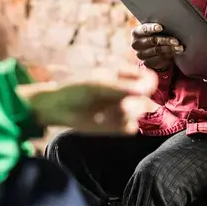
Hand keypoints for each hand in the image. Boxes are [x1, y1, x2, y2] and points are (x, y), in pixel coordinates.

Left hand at [19, 68, 158, 134]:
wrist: (59, 108)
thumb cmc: (76, 89)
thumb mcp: (97, 85)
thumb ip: (120, 88)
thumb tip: (143, 91)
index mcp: (123, 77)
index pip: (148, 78)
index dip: (147, 83)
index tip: (140, 87)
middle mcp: (126, 93)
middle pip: (146, 98)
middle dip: (135, 102)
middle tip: (121, 105)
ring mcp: (122, 109)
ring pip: (139, 113)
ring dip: (126, 114)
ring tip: (105, 113)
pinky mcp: (117, 125)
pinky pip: (130, 128)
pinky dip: (121, 126)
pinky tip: (104, 122)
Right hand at [131, 23, 183, 70]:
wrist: (150, 50)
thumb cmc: (154, 35)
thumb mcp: (153, 30)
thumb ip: (158, 27)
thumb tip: (171, 23)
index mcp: (136, 33)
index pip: (144, 29)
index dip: (152, 28)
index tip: (161, 27)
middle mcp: (136, 44)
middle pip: (152, 40)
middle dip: (166, 40)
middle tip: (176, 41)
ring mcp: (141, 54)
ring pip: (157, 50)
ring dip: (170, 49)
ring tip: (179, 47)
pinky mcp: (147, 63)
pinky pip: (159, 59)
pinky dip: (169, 55)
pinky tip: (176, 52)